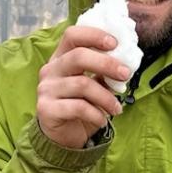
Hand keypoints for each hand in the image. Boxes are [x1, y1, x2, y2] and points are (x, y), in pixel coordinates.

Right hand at [36, 25, 131, 148]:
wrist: (63, 137)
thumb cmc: (81, 106)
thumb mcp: (94, 86)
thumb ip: (103, 73)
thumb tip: (125, 65)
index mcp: (61, 58)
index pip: (72, 35)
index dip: (94, 35)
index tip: (115, 43)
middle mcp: (50, 70)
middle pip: (78, 56)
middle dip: (107, 64)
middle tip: (125, 74)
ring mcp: (46, 89)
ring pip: (82, 84)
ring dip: (106, 97)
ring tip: (117, 109)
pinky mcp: (46, 109)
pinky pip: (78, 107)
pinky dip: (96, 114)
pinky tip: (102, 120)